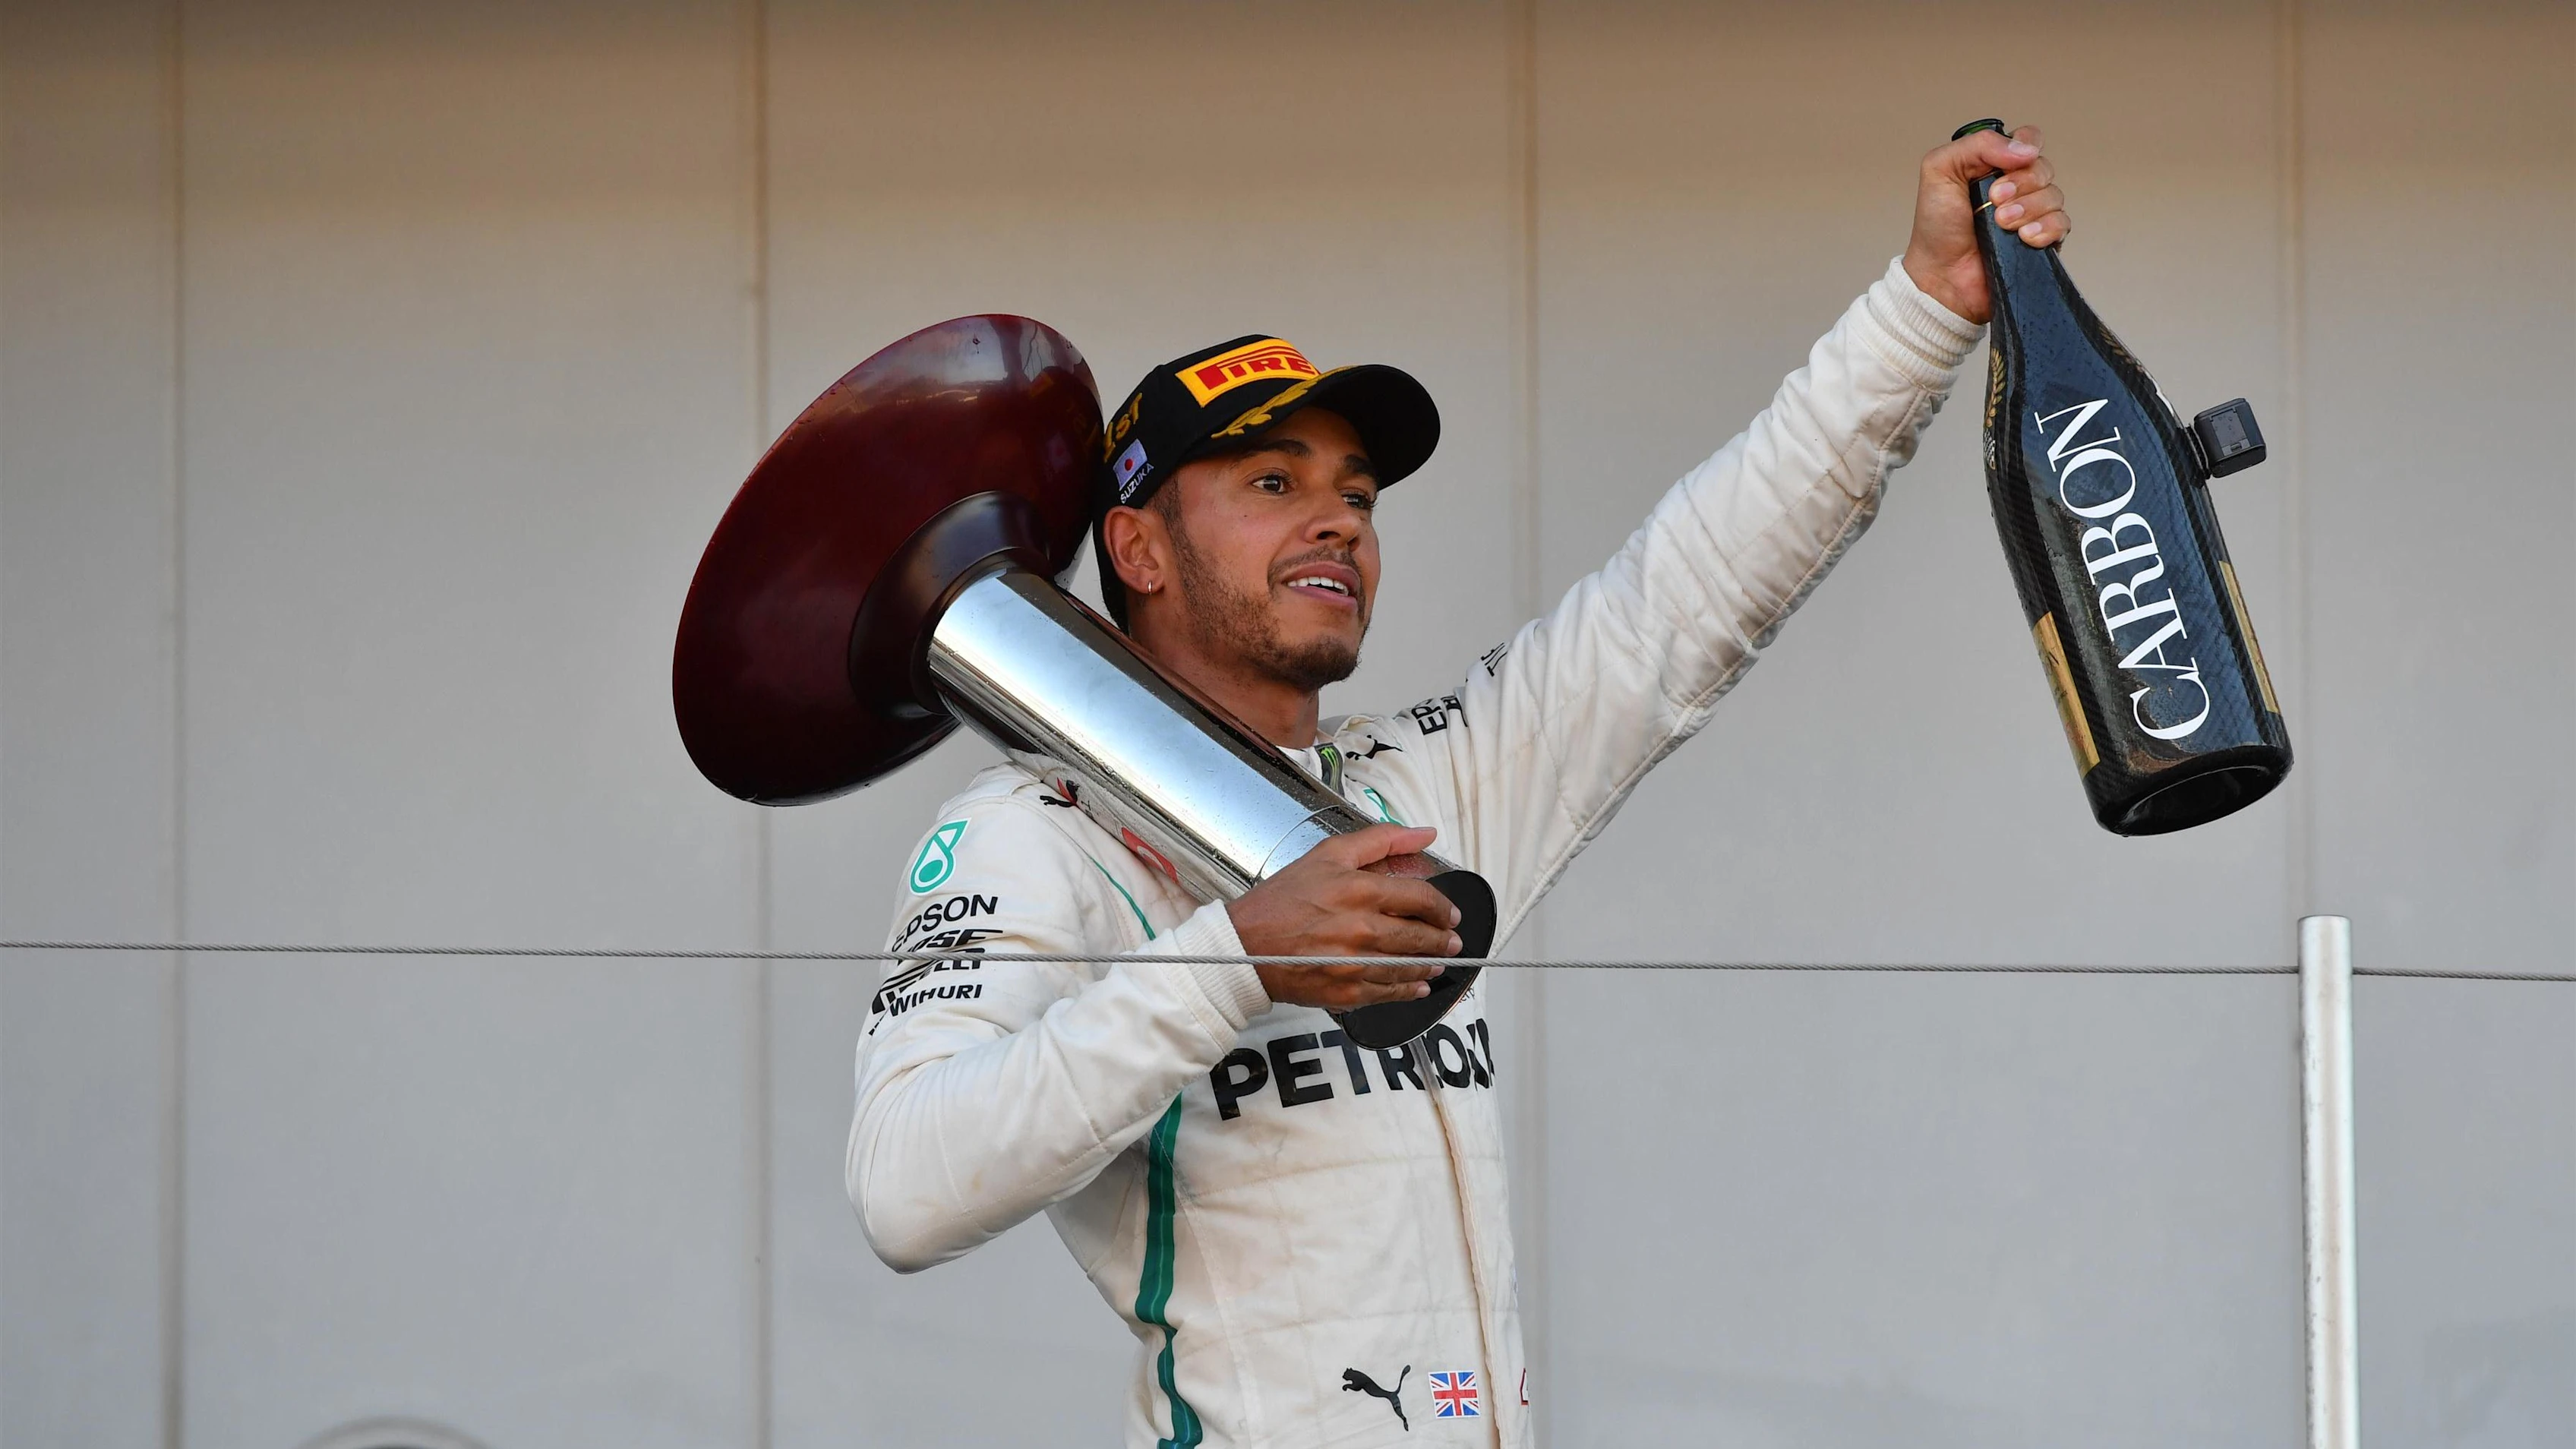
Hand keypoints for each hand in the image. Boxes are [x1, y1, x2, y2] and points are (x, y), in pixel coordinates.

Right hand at [1228, 824, 1461, 1009]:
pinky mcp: (1346, 992)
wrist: (1243, 945)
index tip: (1448, 913)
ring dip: (1430, 965)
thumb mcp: (1328, 855)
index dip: (1442, 907)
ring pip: (1410, 968)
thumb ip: (1381, 841)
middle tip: (1452, 940)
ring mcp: (1355, 964)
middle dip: (1443, 939)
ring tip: (1437, 962)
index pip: (1421, 899)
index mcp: (1360, 891)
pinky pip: (1389, 993)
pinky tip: (1416, 986)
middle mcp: (1362, 929)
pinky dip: (1408, 991)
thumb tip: (1424, 834)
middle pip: (1421, 936)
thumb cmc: (1281, 900)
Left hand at [1902, 124, 2072, 324]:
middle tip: (1993, 199)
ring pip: (2054, 196)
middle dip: (2021, 182)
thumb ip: (1976, 145)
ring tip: (2001, 224)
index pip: (2028, 140)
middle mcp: (2017, 187)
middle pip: (2043, 168)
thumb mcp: (1940, 171)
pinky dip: (2045, 228)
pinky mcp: (2042, 241)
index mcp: (1994, 165)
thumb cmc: (1936, 229)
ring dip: (2028, 208)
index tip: (2012, 160)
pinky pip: (2063, 224)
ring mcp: (2031, 214)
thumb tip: (2024, 148)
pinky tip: (2023, 237)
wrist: (1941, 276)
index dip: (2028, 144)